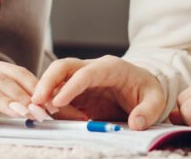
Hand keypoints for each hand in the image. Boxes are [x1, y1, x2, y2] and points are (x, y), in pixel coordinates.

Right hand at [31, 55, 164, 129]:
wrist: (142, 87)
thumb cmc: (147, 90)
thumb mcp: (155, 99)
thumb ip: (148, 111)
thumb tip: (135, 123)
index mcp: (110, 67)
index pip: (85, 73)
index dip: (70, 87)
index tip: (57, 102)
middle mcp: (91, 69)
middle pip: (63, 67)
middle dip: (47, 81)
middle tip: (35, 102)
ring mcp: (81, 80)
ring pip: (56, 81)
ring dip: (45, 95)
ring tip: (38, 114)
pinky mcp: (76, 93)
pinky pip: (58, 96)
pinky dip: (50, 106)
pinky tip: (48, 118)